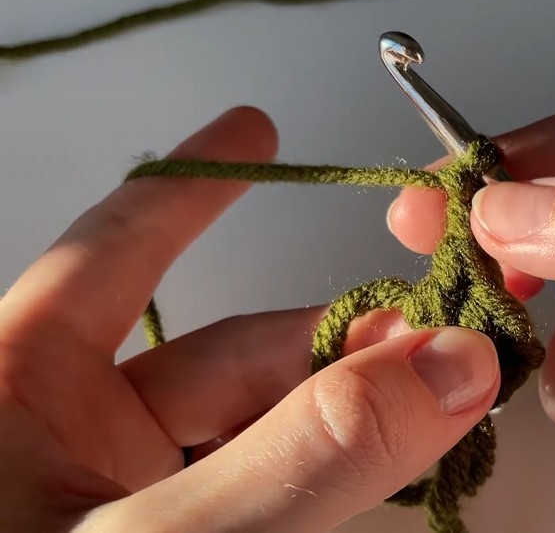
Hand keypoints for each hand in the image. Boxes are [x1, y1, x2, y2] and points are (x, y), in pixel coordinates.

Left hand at [0, 107, 500, 531]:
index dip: (196, 184)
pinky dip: (343, 471)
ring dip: (357, 411)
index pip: (117, 250)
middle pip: (235, 352)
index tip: (258, 128)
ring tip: (441, 405)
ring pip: (269, 425)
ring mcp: (135, 499)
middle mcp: (77, 436)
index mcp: (18, 391)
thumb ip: (296, 455)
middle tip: (439, 345)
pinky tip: (399, 462)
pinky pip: (279, 485)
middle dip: (342, 342)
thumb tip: (440, 371)